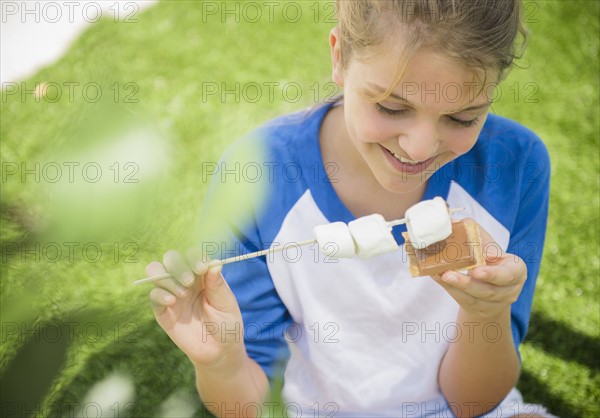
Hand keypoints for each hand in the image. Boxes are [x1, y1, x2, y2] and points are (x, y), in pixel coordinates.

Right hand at [146, 249, 244, 367]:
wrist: (218, 352)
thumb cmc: (226, 325)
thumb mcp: (226, 304)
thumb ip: (218, 285)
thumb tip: (214, 263)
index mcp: (203, 275)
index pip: (193, 255)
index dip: (194, 257)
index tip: (201, 268)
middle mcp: (185, 280)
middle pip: (171, 258)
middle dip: (177, 265)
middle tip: (189, 282)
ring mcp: (172, 294)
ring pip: (156, 271)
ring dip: (167, 278)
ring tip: (182, 294)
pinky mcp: (163, 310)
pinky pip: (153, 295)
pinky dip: (160, 294)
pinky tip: (172, 301)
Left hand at [432, 220, 527, 319]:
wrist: (491, 286)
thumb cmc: (490, 259)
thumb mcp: (489, 246)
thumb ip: (476, 234)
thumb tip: (454, 222)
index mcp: (516, 271)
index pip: (509, 275)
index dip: (493, 274)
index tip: (477, 270)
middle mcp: (508, 291)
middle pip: (488, 291)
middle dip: (467, 283)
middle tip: (448, 274)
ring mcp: (493, 304)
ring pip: (473, 298)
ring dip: (454, 286)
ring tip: (439, 274)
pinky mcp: (478, 310)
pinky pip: (462, 300)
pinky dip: (449, 288)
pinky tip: (437, 277)